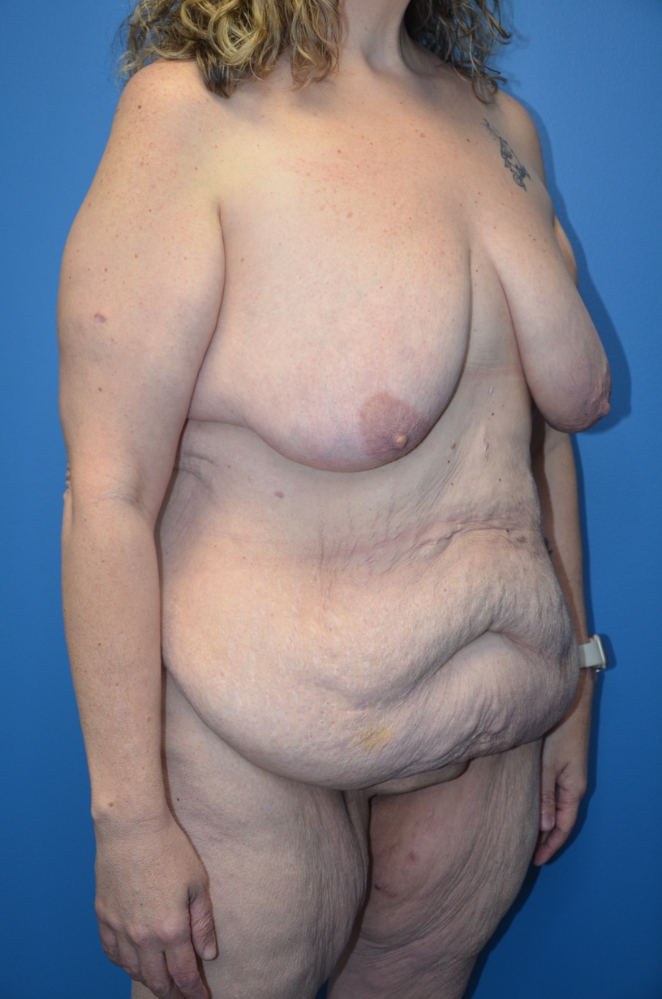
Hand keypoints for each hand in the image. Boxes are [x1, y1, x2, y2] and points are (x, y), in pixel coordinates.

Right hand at [94, 811, 216, 997]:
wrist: (131, 828)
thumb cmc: (169, 850)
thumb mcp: (197, 885)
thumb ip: (202, 924)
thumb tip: (207, 955)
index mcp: (171, 930)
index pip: (184, 975)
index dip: (194, 992)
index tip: (201, 998)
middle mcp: (143, 937)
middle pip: (157, 981)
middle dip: (173, 993)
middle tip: (183, 996)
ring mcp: (119, 928)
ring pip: (133, 970)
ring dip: (149, 980)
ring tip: (161, 982)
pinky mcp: (103, 916)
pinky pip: (111, 952)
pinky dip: (123, 963)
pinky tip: (132, 963)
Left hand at [533, 668, 594, 865]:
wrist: (566, 698)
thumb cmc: (558, 729)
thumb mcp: (548, 764)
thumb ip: (543, 794)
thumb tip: (543, 826)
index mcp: (573, 788)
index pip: (563, 826)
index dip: (549, 846)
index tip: (534, 861)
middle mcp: (570, 783)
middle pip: (557, 817)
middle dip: (542, 836)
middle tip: (521, 851)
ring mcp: (562, 771)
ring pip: (549, 803)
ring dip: (538, 817)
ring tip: (518, 831)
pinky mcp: (554, 760)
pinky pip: (545, 788)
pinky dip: (536, 800)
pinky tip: (520, 801)